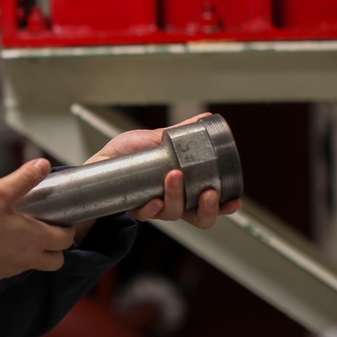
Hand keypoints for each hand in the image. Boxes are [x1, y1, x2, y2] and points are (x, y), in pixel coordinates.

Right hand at [0, 158, 74, 305]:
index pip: (67, 239)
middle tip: (46, 226)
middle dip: (58, 245)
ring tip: (24, 232)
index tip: (59, 215)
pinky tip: (2, 240)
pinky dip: (18, 256)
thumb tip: (43, 164)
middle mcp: (30, 257)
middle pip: (58, 259)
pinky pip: (18, 266)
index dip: (68, 227)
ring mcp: (14, 268)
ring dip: (39, 251)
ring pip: (38, 264)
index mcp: (36, 238)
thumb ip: (24, 178)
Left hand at [85, 113, 241, 229]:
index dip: (224, 206)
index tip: (233, 200)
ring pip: (174, 214)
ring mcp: (156, 206)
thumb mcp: (158, 138)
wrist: (103, 158)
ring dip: (178, 197)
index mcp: (184, 187)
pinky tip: (154, 200)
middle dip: (208, 209)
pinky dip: (152, 208)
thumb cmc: (129, 153)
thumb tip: (206, 118)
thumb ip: (182, 133)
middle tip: (209, 193)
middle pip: (199, 219)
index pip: (209, 203)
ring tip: (174, 176)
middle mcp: (173, 201)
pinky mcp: (136, 208)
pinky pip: (147, 214)